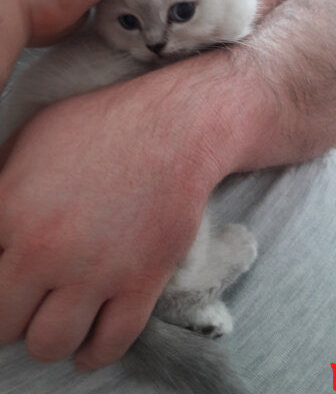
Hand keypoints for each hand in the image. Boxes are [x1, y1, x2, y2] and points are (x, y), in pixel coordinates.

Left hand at [0, 68, 223, 369]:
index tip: (9, 278)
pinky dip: (94, 354)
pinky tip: (88, 346)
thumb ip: (2, 181)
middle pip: (4, 321)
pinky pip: (110, 344)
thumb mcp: (35, 136)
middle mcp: (46, 251)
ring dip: (49, 337)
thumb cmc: (106, 124)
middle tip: (28, 298)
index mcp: (12, 210)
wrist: (176, 128)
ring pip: (50, 344)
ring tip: (58, 319)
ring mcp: (95, 272)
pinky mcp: (140, 283)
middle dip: (13, 313)